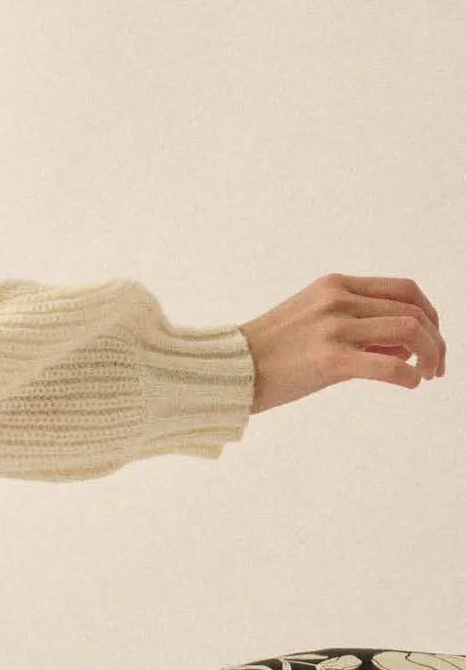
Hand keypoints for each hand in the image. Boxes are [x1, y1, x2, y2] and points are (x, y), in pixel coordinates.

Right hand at [240, 273, 445, 415]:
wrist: (232, 367)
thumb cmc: (272, 350)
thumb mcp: (315, 319)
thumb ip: (358, 323)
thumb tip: (406, 343)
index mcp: (335, 285)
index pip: (405, 289)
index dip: (429, 314)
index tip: (430, 339)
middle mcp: (338, 299)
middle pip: (414, 310)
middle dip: (435, 340)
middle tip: (436, 366)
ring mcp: (334, 328)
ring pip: (410, 330)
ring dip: (431, 354)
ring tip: (428, 374)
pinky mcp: (331, 360)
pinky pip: (391, 365)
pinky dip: (412, 375)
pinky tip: (411, 383)